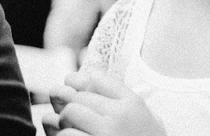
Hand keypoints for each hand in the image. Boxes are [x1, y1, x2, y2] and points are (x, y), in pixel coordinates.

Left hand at [43, 72, 166, 135]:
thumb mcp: (145, 117)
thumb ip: (120, 99)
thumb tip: (75, 80)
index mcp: (132, 103)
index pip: (97, 79)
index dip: (85, 86)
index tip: (85, 97)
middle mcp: (119, 116)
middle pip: (80, 95)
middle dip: (71, 105)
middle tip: (72, 116)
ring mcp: (105, 134)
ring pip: (70, 112)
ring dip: (64, 122)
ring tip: (70, 129)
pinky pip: (67, 135)